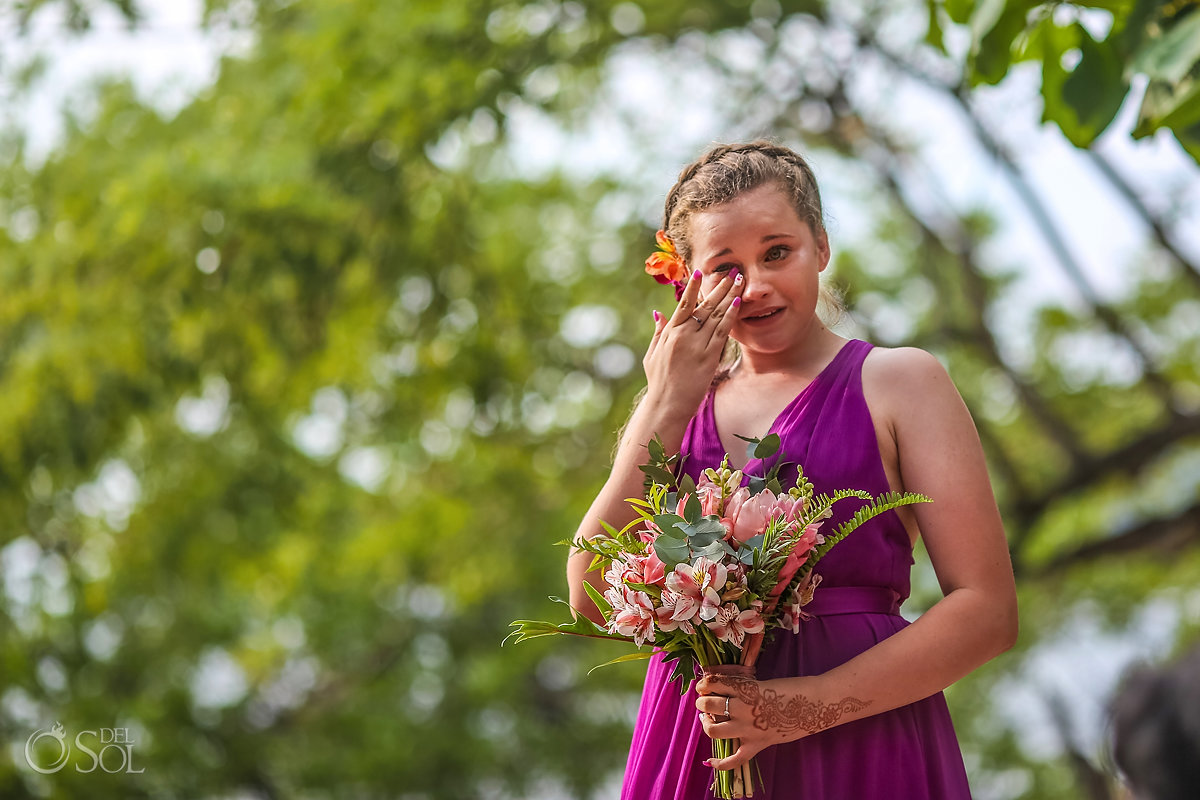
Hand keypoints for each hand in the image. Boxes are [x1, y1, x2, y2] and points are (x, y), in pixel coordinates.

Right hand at [644, 268, 742, 418]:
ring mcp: (696, 345)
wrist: (667, 404)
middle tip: (732, 272)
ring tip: (740, 281)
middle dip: (719, 287)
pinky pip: (722, 331)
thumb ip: (657, 332)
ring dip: (729, 296)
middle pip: (704, 305)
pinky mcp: (708, 356)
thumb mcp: (652, 355)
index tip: (701, 271)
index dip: (694, 287)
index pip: (684, 304)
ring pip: (716, 314)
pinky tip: (738, 303)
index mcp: (669, 332)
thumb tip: (658, 313)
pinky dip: (730, 316)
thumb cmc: (659, 382)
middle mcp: (683, 335)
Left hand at [695, 672, 789, 769]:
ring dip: (706, 723)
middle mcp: (743, 708)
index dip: (704, 684)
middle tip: (705, 701)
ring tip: (707, 718)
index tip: (704, 685)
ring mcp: (749, 728)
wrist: (814, 703)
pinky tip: (710, 761)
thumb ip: (743, 688)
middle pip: (710, 705)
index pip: (713, 684)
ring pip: (714, 730)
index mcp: (745, 688)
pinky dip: (720, 763)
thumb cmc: (791, 688)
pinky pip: (734, 760)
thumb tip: (724, 692)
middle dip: (702, 702)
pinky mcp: (758, 744)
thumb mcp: (763, 682)